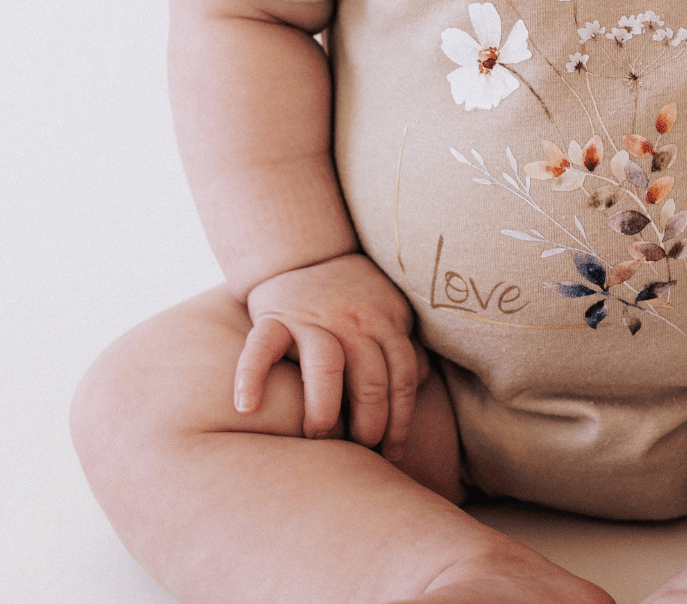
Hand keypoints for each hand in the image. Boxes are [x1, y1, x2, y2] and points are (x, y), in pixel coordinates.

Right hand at [233, 252, 427, 460]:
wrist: (308, 251)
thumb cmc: (355, 296)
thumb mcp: (389, 312)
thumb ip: (401, 346)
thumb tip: (420, 383)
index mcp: (385, 323)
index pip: (403, 376)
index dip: (402, 419)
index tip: (393, 453)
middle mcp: (352, 322)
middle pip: (371, 377)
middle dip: (369, 423)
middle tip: (360, 452)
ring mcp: (312, 319)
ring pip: (327, 365)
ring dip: (326, 408)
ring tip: (320, 438)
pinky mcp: (274, 317)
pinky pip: (261, 347)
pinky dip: (251, 376)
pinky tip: (247, 407)